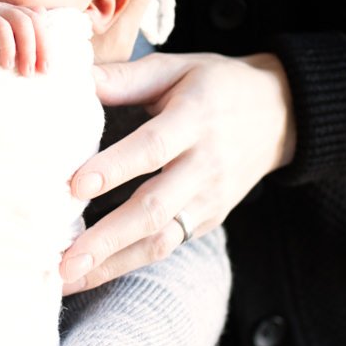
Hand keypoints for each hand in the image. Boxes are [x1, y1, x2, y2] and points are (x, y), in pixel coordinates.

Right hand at [0, 1, 49, 74]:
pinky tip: (6, 64)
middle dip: (40, 47)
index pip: (38, 21)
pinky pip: (0, 27)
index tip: (45, 70)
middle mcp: (4, 7)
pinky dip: (8, 46)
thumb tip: (38, 47)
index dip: (45, 44)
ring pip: (21, 22)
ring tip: (24, 72)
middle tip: (38, 72)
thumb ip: (15, 41)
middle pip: (34, 21)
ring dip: (27, 49)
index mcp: (11, 12)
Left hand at [62, 51, 295, 291]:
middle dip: (107, 238)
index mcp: (195, 118)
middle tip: (65, 261)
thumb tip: (75, 77)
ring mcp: (210, 199)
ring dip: (113, 263)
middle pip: (155, 208)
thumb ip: (127, 77)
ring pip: (162, 239)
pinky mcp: (209, 220)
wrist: (280, 115)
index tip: (76, 186)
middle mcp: (205, 165)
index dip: (114, 168)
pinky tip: (94, 272)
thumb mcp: (178, 67)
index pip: (153, 147)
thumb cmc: (216, 86)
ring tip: (69, 278)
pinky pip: (168, 245)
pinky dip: (129, 262)